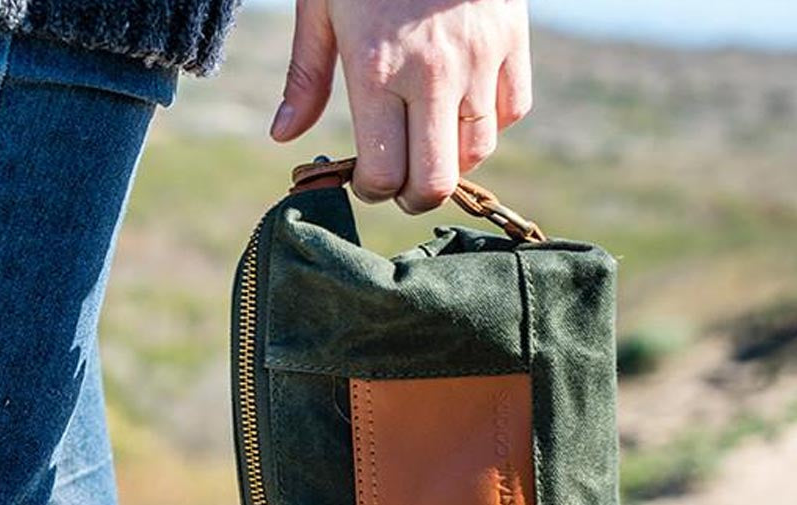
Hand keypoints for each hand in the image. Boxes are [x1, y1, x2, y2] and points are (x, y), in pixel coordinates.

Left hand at [269, 0, 531, 212]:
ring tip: (428, 135)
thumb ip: (306, 76)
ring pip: (476, 154)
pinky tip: (463, 102)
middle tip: (399, 180)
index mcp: (377, 68)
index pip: (383, 175)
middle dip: (412, 194)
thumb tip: (283, 137)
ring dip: (450, 157)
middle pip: (433, 183)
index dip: (371, 190)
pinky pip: (511, 112)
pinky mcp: (513, 39)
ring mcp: (479, 58)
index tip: (365, 177)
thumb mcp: (321, 4)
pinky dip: (490, 120)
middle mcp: (432, 73)